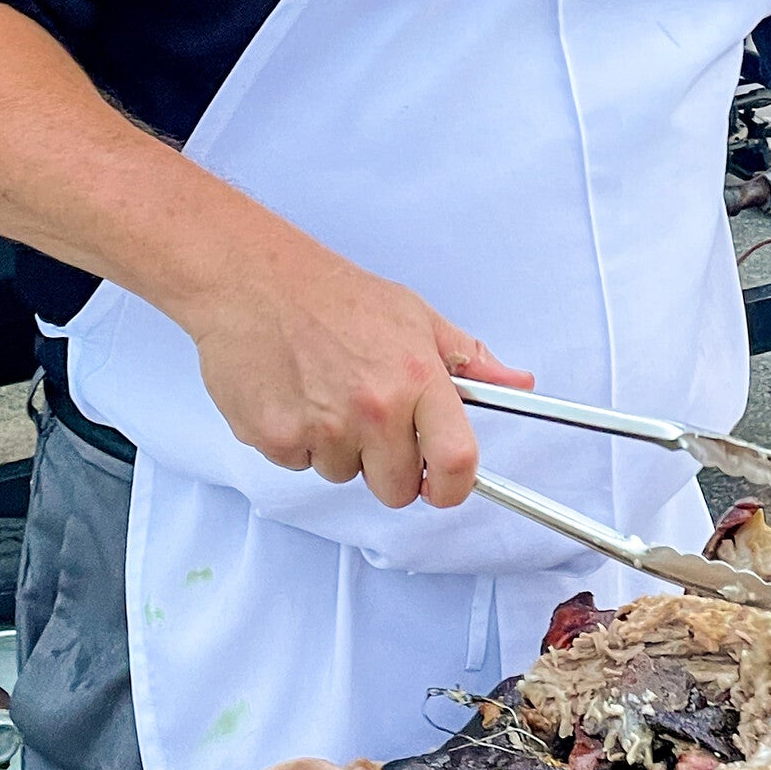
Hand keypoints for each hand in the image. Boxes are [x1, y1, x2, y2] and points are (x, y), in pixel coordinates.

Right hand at [186, 237, 533, 509]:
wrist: (253, 280)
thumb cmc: (334, 295)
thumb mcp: (416, 317)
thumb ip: (469, 359)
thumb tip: (517, 384)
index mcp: (417, 377)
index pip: (456, 462)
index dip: (454, 487)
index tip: (445, 485)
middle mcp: (374, 407)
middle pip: (397, 488)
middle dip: (389, 467)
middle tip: (372, 421)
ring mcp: (322, 426)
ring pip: (343, 476)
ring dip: (339, 449)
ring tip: (326, 392)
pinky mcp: (275, 437)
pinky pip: (299, 465)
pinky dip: (296, 440)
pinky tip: (294, 394)